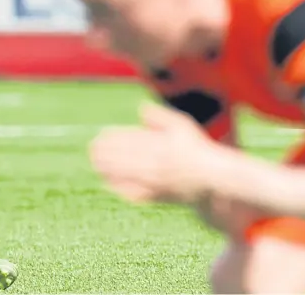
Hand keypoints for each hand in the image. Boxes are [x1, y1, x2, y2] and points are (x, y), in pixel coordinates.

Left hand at [89, 102, 218, 203]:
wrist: (213, 178)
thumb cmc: (197, 148)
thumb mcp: (182, 126)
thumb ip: (160, 117)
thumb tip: (141, 108)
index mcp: (161, 145)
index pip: (129, 141)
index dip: (112, 139)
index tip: (100, 136)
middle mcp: (156, 163)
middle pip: (123, 157)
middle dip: (105, 153)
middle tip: (91, 149)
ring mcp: (155, 181)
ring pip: (125, 175)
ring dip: (107, 169)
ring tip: (95, 163)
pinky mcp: (157, 196)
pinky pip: (132, 192)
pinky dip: (118, 187)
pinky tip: (107, 183)